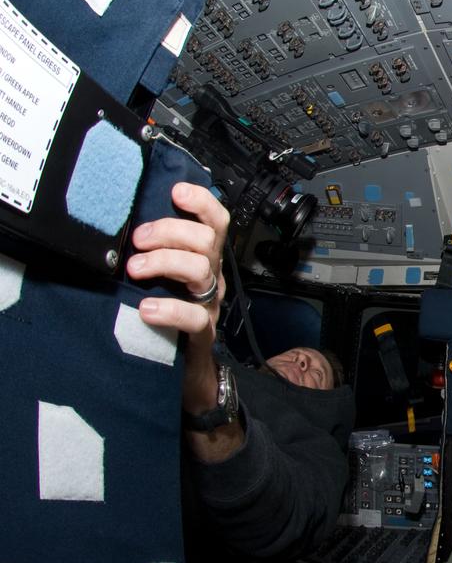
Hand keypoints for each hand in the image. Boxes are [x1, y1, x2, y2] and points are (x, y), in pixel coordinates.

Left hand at [126, 182, 230, 413]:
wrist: (184, 370)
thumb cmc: (167, 314)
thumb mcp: (164, 276)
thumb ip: (155, 251)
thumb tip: (123, 221)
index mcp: (205, 258)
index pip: (217, 221)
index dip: (201, 202)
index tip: (176, 192)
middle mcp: (212, 277)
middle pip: (206, 240)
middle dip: (169, 232)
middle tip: (137, 242)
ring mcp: (209, 304)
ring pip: (201, 269)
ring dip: (164, 262)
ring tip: (135, 270)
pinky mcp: (201, 333)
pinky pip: (194, 317)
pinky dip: (169, 309)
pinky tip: (146, 309)